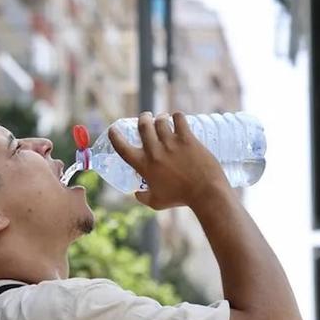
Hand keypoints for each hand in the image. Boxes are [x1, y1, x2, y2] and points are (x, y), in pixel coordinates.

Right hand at [108, 112, 230, 209]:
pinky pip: (179, 118)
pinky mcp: (187, 139)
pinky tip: (178, 118)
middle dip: (143, 118)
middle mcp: (154, 151)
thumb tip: (136, 193)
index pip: (121, 147)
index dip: (114, 135)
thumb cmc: (180, 199)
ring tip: (163, 119)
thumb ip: (143, 197)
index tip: (114, 129)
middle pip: (143, 125)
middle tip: (146, 118)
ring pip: (160, 120)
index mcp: (144, 165)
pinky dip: (177, 116)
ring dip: (160, 117)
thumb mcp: (156, 202)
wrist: (205, 193)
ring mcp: (171, 143)